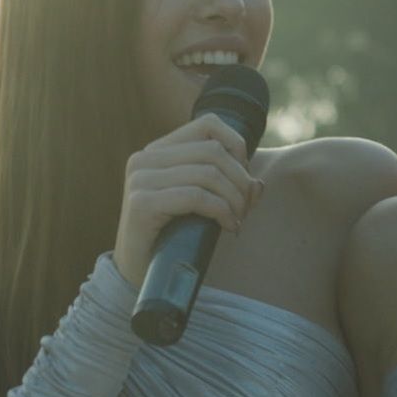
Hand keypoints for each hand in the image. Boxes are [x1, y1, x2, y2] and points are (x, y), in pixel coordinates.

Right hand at [112, 114, 263, 286]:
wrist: (137, 272)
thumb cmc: (172, 236)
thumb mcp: (202, 205)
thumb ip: (229, 188)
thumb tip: (258, 185)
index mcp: (158, 150)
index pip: (208, 123)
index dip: (237, 145)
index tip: (243, 176)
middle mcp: (145, 159)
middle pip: (214, 151)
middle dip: (240, 180)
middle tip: (245, 208)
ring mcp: (140, 179)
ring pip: (208, 174)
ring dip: (234, 199)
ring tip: (237, 219)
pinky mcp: (142, 203)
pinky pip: (196, 197)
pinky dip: (221, 211)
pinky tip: (228, 226)